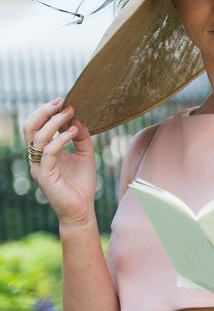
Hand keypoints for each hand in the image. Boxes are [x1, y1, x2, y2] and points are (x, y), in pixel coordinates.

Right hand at [22, 98, 96, 227]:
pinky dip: (60, 138)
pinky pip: (48, 152)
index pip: (37, 126)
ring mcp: (39, 166)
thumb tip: (78, 119)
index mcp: (45, 151)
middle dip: (44, 112)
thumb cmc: (82, 183)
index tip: (64, 101)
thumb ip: (82, 137)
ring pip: (37, 137)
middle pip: (30, 128)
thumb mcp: (85, 154)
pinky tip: (74, 132)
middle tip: (62, 102)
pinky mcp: (45, 175)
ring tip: (70, 114)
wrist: (82, 208)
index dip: (47, 112)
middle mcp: (38, 157)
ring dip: (54, 122)